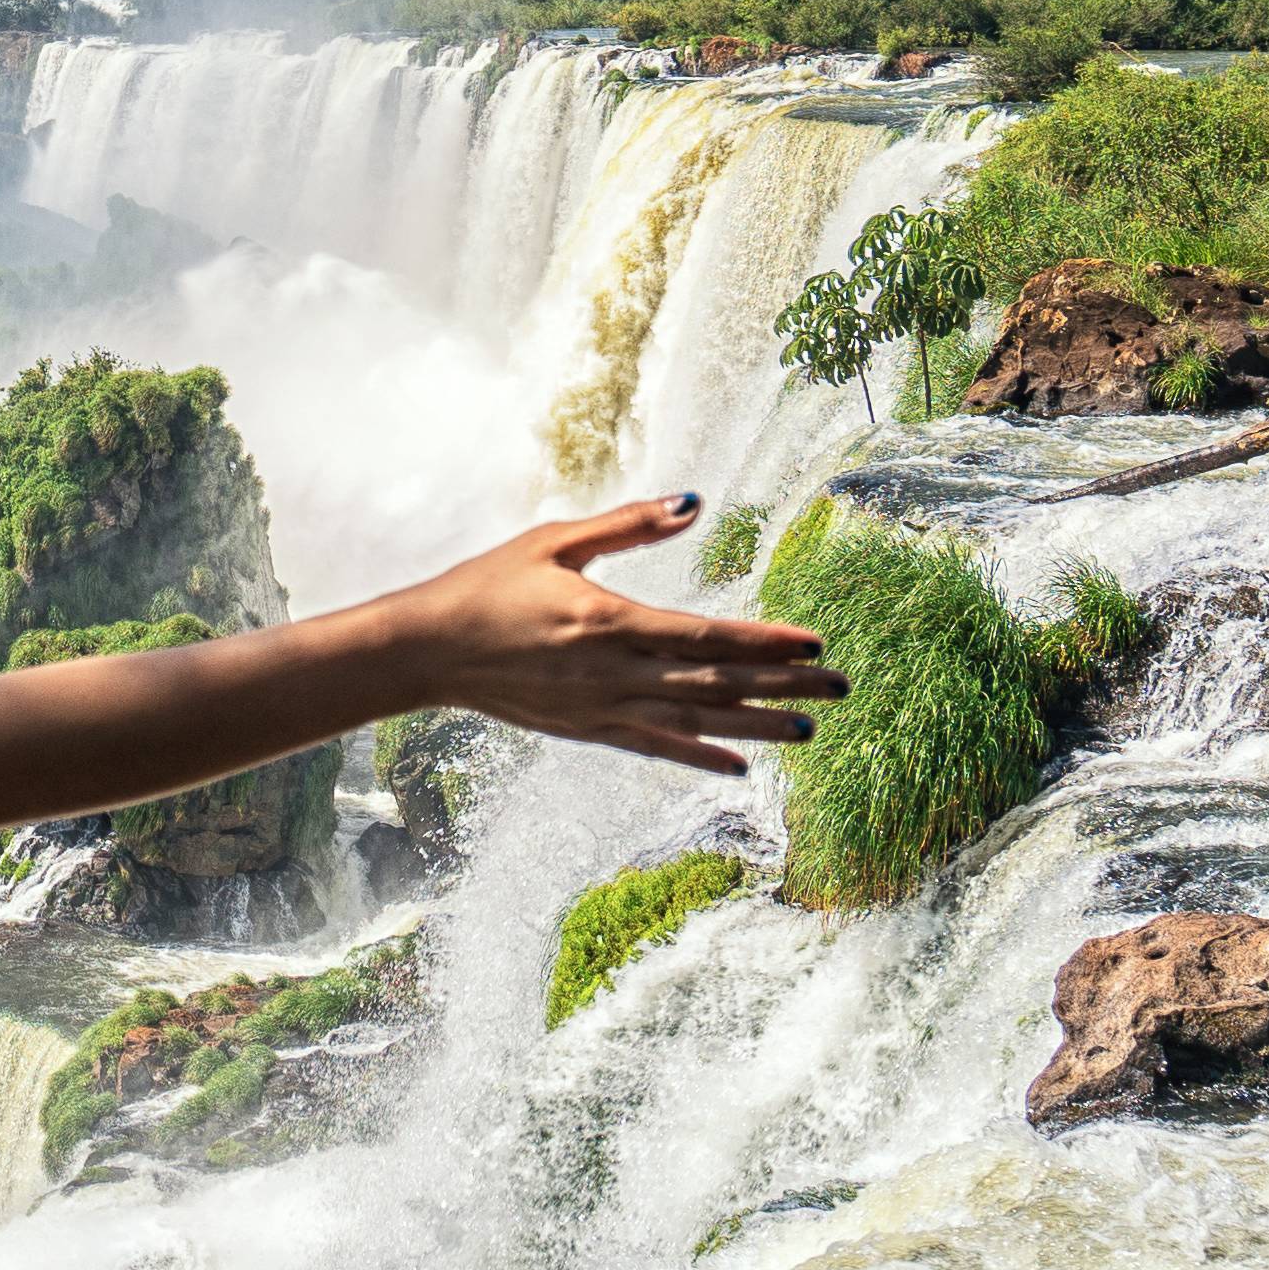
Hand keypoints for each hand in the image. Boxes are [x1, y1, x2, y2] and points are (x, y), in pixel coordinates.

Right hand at [373, 500, 839, 773]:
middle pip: (716, 683)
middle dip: (783, 685)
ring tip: (809, 730)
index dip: (766, 641)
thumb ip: (627, 524)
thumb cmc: (489, 585)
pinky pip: (657, 748)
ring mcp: (603, 709)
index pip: (706, 636)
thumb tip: (692, 502)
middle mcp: (614, 673)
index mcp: (609, 621)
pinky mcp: (588, 731)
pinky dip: (702, 757)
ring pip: (696, 722)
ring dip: (757, 727)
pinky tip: (740, 767)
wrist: (429, 649)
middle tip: (839, 686)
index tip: (814, 642)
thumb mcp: (555, 541)